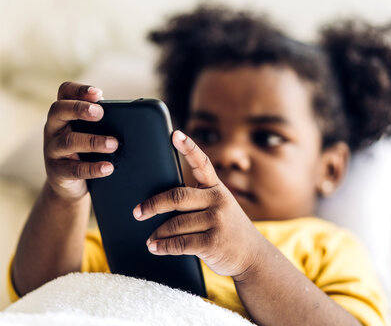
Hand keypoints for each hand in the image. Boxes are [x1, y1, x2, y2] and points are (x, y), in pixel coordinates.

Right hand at [43, 82, 117, 201]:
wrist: (70, 186)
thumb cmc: (84, 151)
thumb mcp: (90, 132)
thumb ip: (103, 121)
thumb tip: (131, 116)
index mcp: (63, 114)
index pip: (64, 92)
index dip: (78, 89)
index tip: (98, 93)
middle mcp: (53, 128)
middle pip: (58, 110)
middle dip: (79, 109)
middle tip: (100, 113)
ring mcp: (52, 150)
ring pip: (68, 141)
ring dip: (93, 141)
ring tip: (113, 144)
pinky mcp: (57, 172)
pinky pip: (74, 169)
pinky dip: (93, 168)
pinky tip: (108, 167)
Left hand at [132, 130, 264, 277]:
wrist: (253, 256)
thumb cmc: (227, 230)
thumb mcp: (220, 208)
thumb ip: (199, 201)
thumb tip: (159, 204)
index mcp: (216, 188)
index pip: (202, 163)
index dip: (188, 147)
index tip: (175, 134)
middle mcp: (218, 200)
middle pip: (178, 197)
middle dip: (154, 205)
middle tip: (138, 212)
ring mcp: (216, 221)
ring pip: (175, 224)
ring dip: (157, 233)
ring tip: (149, 238)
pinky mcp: (213, 242)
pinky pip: (180, 243)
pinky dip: (163, 246)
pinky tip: (155, 247)